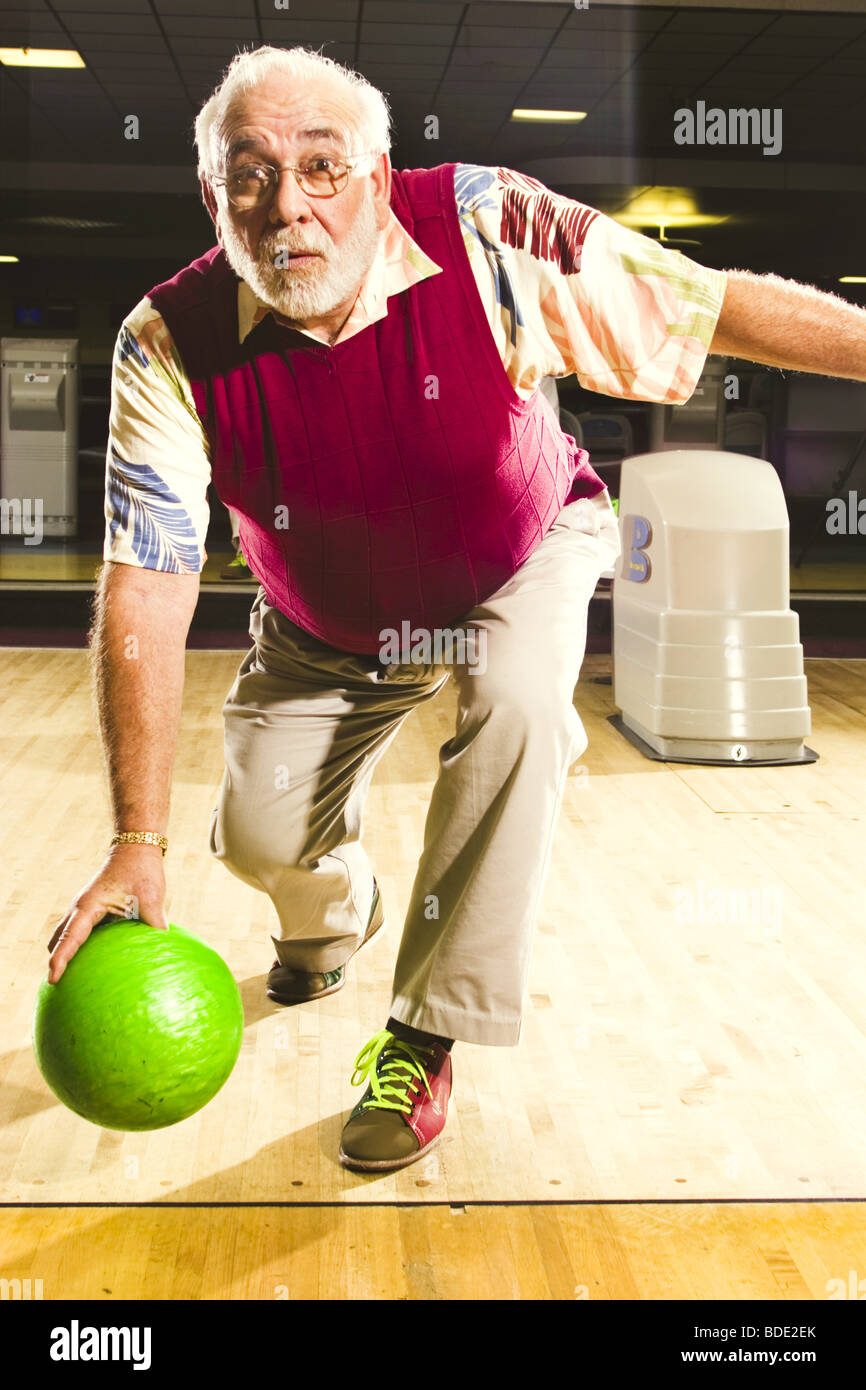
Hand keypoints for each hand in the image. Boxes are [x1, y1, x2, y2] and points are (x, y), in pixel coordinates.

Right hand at [47, 844, 168, 983]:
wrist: (136, 849)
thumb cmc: (142, 870)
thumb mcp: (152, 896)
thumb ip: (156, 921)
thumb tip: (164, 946)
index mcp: (88, 906)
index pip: (69, 938)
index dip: (59, 960)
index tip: (52, 979)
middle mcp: (80, 908)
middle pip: (57, 940)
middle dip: (55, 961)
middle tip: (58, 987)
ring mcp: (84, 908)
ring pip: (65, 935)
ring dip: (64, 952)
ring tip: (70, 979)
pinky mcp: (93, 909)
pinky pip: (79, 931)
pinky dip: (77, 945)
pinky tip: (95, 961)